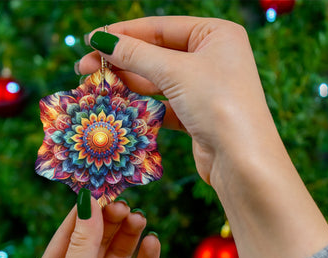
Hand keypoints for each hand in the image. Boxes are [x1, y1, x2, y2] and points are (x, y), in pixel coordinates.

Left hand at [29, 199, 159, 257]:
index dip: (87, 211)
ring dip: (130, 235)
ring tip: (140, 219)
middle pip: (98, 240)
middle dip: (111, 221)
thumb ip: (83, 244)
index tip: (103, 188)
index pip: (70, 233)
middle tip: (126, 205)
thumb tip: (88, 202)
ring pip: (120, 254)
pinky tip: (153, 243)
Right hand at [78, 16, 327, 257]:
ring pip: (158, 81)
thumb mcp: (176, 72)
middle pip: (157, 53)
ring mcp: (205, 88)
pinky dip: (143, 105)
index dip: (123, 34)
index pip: (160, 27)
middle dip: (121, 61)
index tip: (91, 41)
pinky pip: (164, 104)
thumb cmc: (218, 104)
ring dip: (128, 83)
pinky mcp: (197, 115)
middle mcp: (212, 58)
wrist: (242, 161)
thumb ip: (136, 55)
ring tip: (96, 86)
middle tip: (85, 68)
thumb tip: (101, 40)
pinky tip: (120, 105)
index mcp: (215, 34)